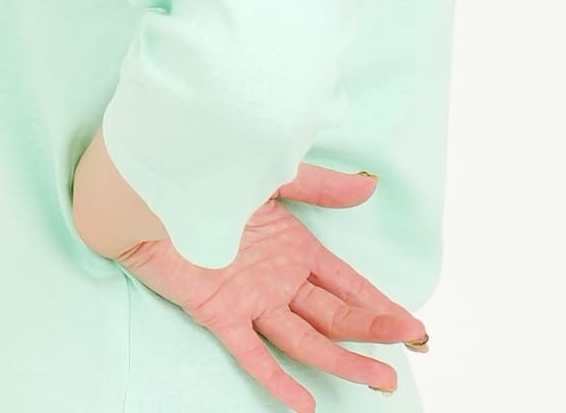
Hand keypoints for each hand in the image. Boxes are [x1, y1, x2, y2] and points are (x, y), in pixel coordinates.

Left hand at [112, 163, 426, 412]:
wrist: (152, 187)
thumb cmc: (209, 176)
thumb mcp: (274, 175)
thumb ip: (321, 186)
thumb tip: (369, 184)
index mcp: (293, 248)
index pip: (347, 284)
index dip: (379, 302)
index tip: (413, 323)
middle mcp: (278, 279)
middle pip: (335, 313)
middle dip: (375, 330)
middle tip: (412, 346)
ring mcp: (252, 299)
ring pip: (307, 337)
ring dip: (343, 359)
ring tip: (379, 378)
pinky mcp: (221, 312)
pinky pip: (253, 352)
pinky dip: (279, 378)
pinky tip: (306, 403)